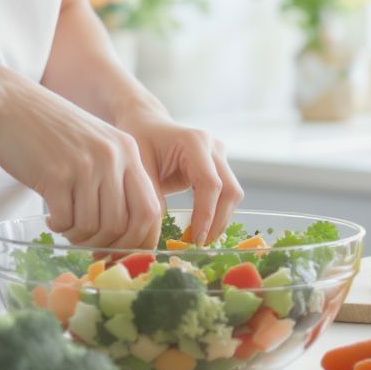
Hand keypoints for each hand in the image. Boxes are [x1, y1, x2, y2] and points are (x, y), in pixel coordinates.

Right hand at [0, 76, 162, 248]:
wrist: (8, 104)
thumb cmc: (49, 129)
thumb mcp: (95, 142)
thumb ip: (114, 175)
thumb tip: (124, 230)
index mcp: (127, 150)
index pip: (150, 209)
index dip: (139, 238)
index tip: (120, 249)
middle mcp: (112, 157)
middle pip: (122, 225)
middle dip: (103, 243)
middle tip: (84, 239)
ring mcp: (85, 165)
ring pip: (93, 227)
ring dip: (77, 235)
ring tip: (65, 224)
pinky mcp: (56, 175)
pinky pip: (66, 221)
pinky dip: (59, 226)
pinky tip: (51, 217)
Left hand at [115, 106, 242, 245]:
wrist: (146, 123)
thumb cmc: (139, 139)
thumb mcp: (139, 165)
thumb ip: (151, 194)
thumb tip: (159, 232)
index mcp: (194, 141)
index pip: (210, 183)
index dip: (206, 214)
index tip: (196, 239)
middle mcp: (213, 147)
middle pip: (229, 191)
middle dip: (217, 222)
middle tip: (198, 246)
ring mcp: (220, 157)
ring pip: (232, 195)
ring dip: (218, 220)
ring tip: (197, 241)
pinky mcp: (219, 168)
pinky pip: (225, 195)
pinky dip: (215, 214)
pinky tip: (198, 230)